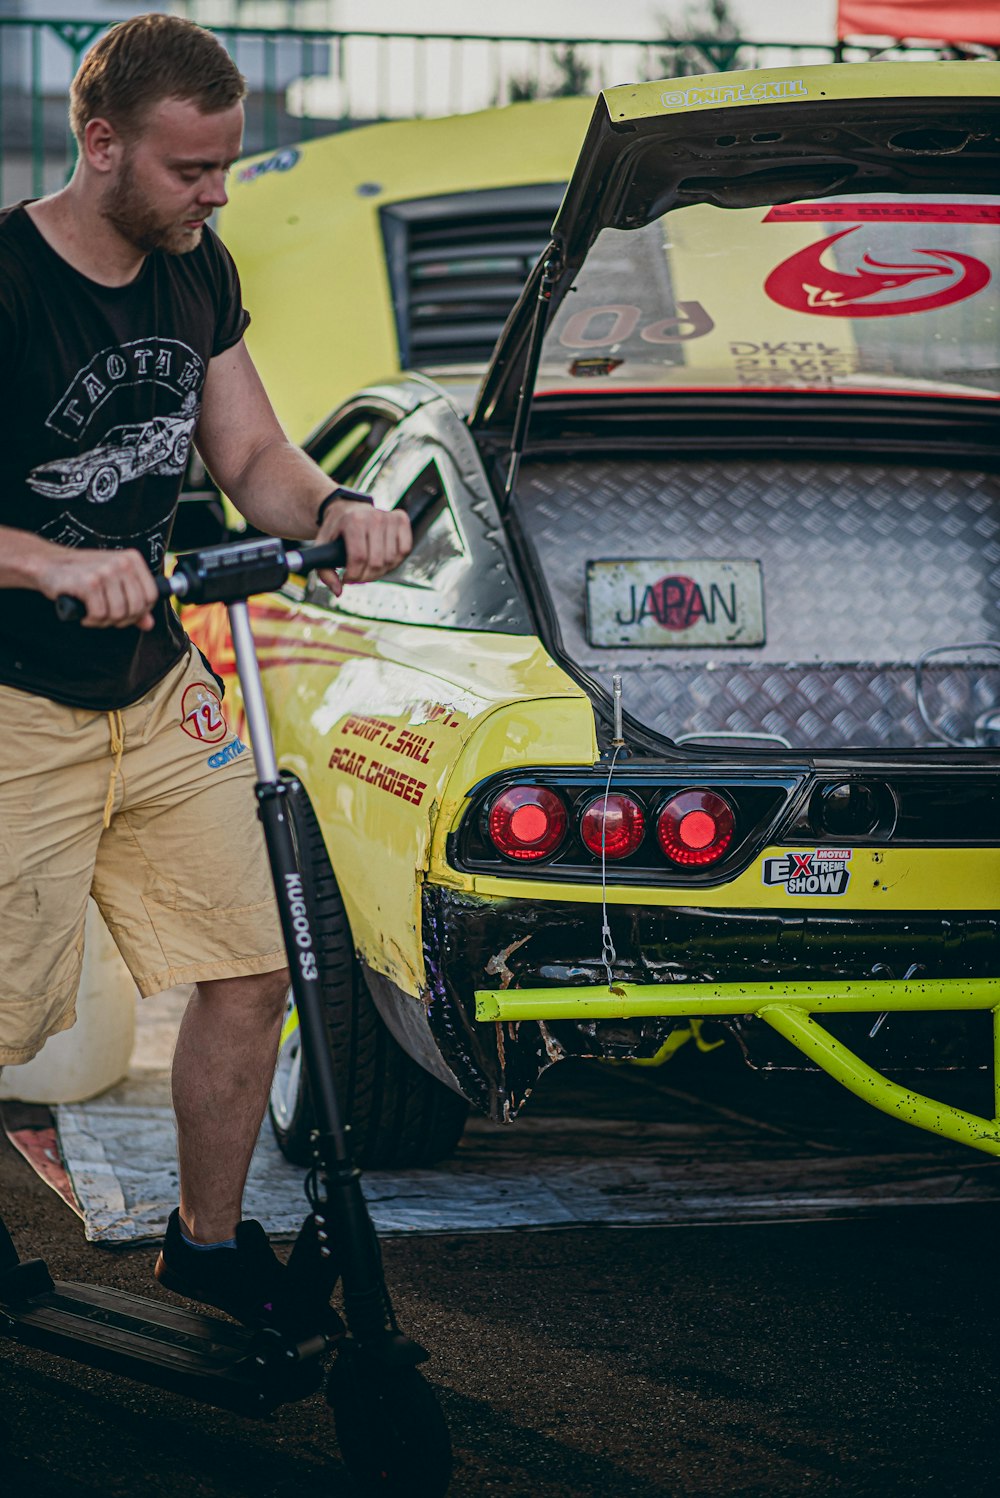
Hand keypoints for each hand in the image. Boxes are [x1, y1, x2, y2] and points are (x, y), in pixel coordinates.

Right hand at [39, 547, 158, 629]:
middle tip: (105, 616)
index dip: (140, 612)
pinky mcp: (89, 583)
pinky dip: (90, 620)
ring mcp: (105, 571)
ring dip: (104, 621)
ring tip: (92, 613)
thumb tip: (149, 624)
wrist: (49, 564)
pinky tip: (83, 612)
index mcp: (132, 559)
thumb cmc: (83, 574)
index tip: (125, 613)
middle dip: (121, 620)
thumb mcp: (113, 584)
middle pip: (136, 607)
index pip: (152, 596)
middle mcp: (121, 562)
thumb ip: (133, 602)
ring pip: (118, 614)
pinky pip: (100, 615)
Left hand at [315, 497, 411, 595]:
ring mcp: (389, 517)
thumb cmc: (335, 529)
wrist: (347, 507)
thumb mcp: (322, 546)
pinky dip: (395, 561)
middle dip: (366, 577)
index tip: (347, 579)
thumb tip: (339, 591)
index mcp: (354, 521)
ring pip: (391, 560)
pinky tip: (382, 560)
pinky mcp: (401, 519)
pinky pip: (404, 550)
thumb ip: (324, 571)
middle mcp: (374, 517)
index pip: (359, 558)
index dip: (353, 575)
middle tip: (357, 577)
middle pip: (376, 562)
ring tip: (368, 569)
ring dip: (380, 571)